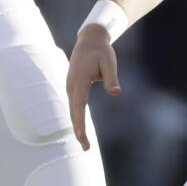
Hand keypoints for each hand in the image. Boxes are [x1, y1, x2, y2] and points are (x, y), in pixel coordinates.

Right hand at [66, 25, 121, 150]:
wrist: (90, 39)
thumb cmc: (101, 51)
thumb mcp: (109, 62)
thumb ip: (111, 78)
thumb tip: (116, 93)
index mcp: (79, 79)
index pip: (78, 105)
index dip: (79, 122)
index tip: (81, 136)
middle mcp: (71, 84)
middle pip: (73, 111)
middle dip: (78, 130)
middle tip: (86, 147)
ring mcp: (70, 86)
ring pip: (73, 109)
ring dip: (77, 126)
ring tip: (84, 143)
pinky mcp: (73, 86)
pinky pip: (74, 105)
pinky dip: (76, 118)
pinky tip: (81, 128)